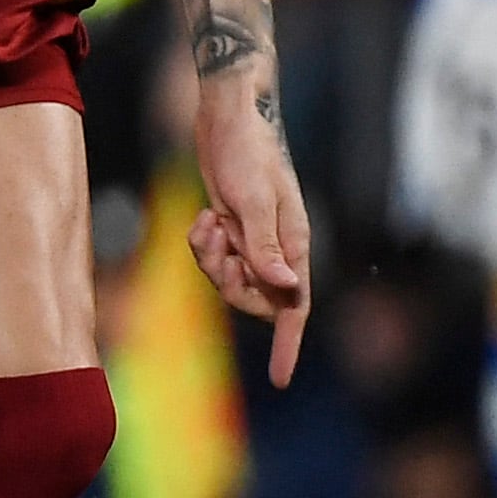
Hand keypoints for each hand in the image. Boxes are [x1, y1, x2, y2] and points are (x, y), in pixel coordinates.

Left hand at [188, 69, 315, 374]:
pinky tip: (202, 215)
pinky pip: (211, 256)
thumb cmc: (248, 152)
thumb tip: (285, 288)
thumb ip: (265, 246)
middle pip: (253, 299)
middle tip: (217, 246)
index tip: (280, 380)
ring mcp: (252, 240)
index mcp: (295, 246)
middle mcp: (278, 248)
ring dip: (209, 259)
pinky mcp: (230, 227)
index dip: (288, 345)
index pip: (296, 307)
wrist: (229, 117)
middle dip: (227, 282)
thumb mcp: (254, 200)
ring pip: (226, 278)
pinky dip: (200, 242)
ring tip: (208, 221)